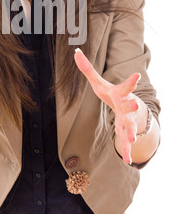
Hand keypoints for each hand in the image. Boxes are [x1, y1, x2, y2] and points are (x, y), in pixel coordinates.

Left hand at [74, 48, 140, 164]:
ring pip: (129, 126)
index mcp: (119, 94)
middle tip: (135, 106)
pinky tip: (129, 161)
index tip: (137, 75)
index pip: (125, 86)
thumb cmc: (111, 93)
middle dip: (132, 107)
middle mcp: (126, 107)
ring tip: (132, 138)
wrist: (129, 108)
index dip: (131, 81)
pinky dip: (128, 151)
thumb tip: (75, 52)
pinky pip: (125, 143)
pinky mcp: (125, 132)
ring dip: (130, 132)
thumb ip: (87, 68)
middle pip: (129, 106)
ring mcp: (127, 120)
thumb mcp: (98, 81)